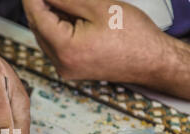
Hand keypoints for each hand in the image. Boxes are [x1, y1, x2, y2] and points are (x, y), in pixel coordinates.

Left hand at [22, 0, 173, 84]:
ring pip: (46, 38)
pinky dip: (56, 29)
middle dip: (39, 7)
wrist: (152, 61)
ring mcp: (65, 70)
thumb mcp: (98, 7)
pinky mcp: (71, 70)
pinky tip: (63, 15)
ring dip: (47, 17)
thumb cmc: (133, 36)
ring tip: (57, 2)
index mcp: (66, 49)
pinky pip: (55, 47)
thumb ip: (66, 0)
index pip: (37, 18)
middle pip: (39, 29)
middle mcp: (61, 64)